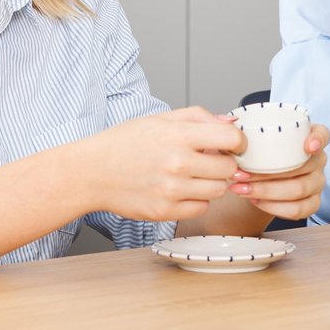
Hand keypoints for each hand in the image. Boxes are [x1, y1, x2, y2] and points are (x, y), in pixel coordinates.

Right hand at [79, 107, 243, 221]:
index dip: (239, 141)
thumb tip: (231, 121)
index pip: (231, 138)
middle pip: (229, 168)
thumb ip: (198, 117)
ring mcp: (172, 190)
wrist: (91, 172)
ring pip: (219, 190)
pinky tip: (182, 189)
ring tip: (194, 174)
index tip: (234, 144)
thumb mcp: (159, 118)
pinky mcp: (165, 212)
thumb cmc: (124, 143)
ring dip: (212, 182)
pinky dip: (197, 200)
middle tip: (211, 160)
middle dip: (226, 163)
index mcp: (178, 135)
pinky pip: (201, 208)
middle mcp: (177, 163)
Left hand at [229, 124, 329, 220]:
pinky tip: (255, 201)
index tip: (308, 145)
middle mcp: (318, 160)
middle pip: (301, 167)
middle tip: (239, 174)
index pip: (322, 134)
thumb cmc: (258, 154)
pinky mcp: (312, 204)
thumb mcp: (251, 138)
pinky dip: (273, 207)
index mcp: (309, 137)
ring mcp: (317, 183)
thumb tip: (229, 123)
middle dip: (266, 173)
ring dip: (265, 191)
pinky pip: (297, 210)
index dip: (318, 139)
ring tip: (240, 189)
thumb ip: (241, 129)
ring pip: (298, 190)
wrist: (259, 179)